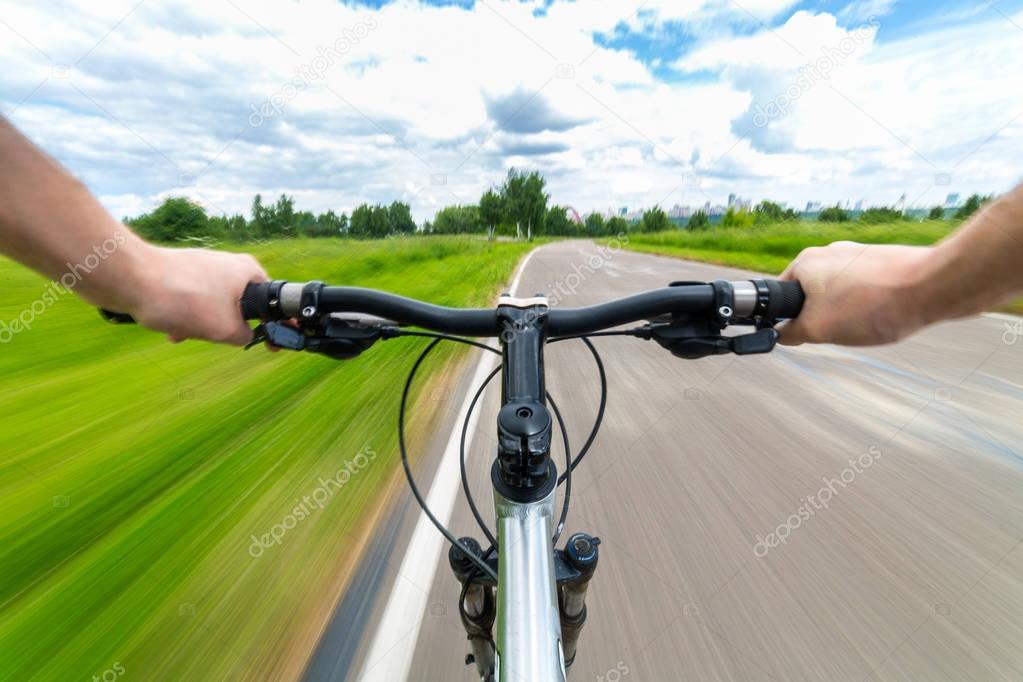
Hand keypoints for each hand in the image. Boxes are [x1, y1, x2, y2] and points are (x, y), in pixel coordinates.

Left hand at [126, 245, 267, 344]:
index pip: (274, 304)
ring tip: (184, 331)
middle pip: (240, 307)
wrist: (130, 279)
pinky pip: (193, 300)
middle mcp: (230, 264)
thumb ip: (246, 336)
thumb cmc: (184, 300)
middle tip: (214, 337)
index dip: (275, 327)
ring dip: (202, 325)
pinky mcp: (181, 271)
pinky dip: (186, 315)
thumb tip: (245, 336)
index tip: (273, 345)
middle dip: (226, 328)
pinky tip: (170, 327)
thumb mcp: (226, 330)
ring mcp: (204, 266)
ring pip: (214, 306)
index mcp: (250, 271)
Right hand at [777, 241, 935, 345]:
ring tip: (867, 322)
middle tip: (838, 331)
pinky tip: (884, 315)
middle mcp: (828, 253)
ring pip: (839, 295)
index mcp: (805, 263)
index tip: (805, 334)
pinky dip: (869, 306)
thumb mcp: (818, 329)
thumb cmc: (873, 305)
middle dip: (822, 318)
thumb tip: (780, 334)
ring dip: (847, 313)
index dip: (788, 320)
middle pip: (811, 297)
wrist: (934, 287)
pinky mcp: (882, 262)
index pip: (779, 297)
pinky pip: (864, 291)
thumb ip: (791, 333)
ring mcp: (857, 255)